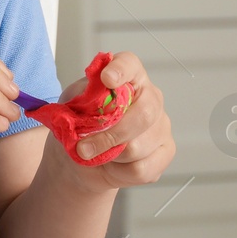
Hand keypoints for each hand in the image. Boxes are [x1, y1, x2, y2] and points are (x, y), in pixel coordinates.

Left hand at [54, 51, 174, 190]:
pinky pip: (142, 168)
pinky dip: (120, 173)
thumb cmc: (80, 127)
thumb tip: (93, 95)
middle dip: (110, 134)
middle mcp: (151, 97)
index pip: (129, 64)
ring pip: (138, 147)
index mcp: (128, 78)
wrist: (84, 160)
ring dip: (109, 157)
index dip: (120, 70)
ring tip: (98, 154)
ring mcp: (162, 125)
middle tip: (83, 147)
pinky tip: (113, 166)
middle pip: (144, 113)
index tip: (106, 78)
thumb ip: (82, 98)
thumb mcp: (71, 108)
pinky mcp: (165, 151)